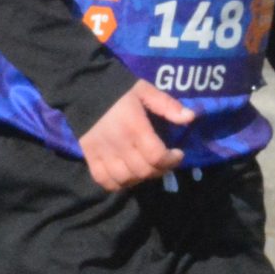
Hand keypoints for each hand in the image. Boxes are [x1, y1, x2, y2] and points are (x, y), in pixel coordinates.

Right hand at [77, 80, 191, 193]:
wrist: (84, 90)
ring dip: (141, 178)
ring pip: (125, 179)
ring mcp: (102, 153)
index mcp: (134, 127)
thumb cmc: (118, 91)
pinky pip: (105, 181)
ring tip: (147, 168)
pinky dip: (118, 183)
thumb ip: (167, 105)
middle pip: (143, 171)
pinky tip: (127, 174)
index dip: (171, 160)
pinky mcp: (90, 158)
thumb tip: (190, 117)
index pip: (156, 156)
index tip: (178, 154)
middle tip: (165, 161)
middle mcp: (118, 144)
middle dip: (160, 170)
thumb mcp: (145, 90)